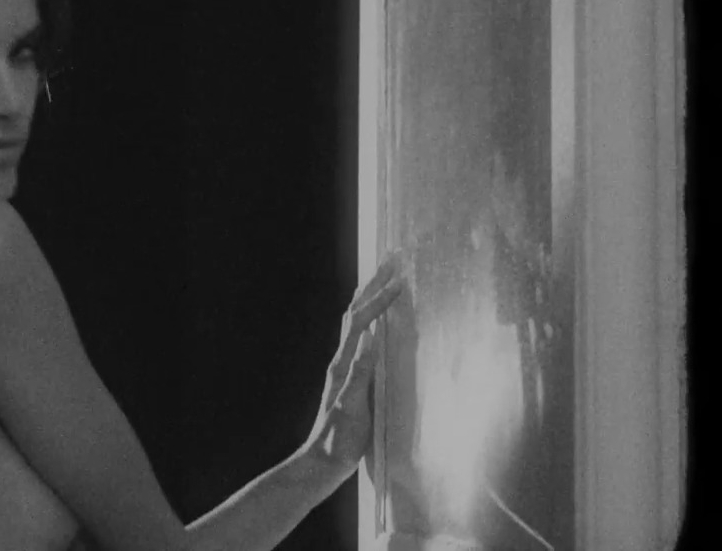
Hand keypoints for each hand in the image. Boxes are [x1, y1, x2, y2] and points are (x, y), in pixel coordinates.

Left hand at [303, 253, 411, 481]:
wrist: (322, 462)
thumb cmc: (338, 439)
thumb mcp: (351, 408)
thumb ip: (360, 374)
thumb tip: (369, 337)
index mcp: (343, 364)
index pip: (361, 321)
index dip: (379, 299)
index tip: (400, 280)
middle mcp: (343, 360)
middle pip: (356, 313)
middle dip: (373, 285)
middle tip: (391, 260)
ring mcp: (346, 369)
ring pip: (358, 323)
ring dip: (372, 298)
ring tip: (386, 279)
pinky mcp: (353, 379)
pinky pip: (364, 340)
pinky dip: (374, 321)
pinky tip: (382, 323)